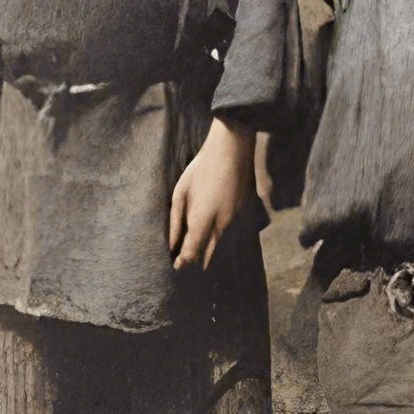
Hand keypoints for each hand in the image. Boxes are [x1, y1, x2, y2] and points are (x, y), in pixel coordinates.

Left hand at [169, 118, 257, 269]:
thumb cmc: (201, 168)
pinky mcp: (241, 206)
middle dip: (198, 257)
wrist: (232, 148)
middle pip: (208, 247)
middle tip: (187, 265)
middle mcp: (221, 222)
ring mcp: (234, 215)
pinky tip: (214, 231)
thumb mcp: (181, 193)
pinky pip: (228, 224)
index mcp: (203, 219)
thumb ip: (176, 220)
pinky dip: (219, 231)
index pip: (192, 249)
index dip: (183, 260)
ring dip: (209, 246)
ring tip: (201, 256)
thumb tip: (171, 243)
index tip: (175, 265)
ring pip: (219, 236)